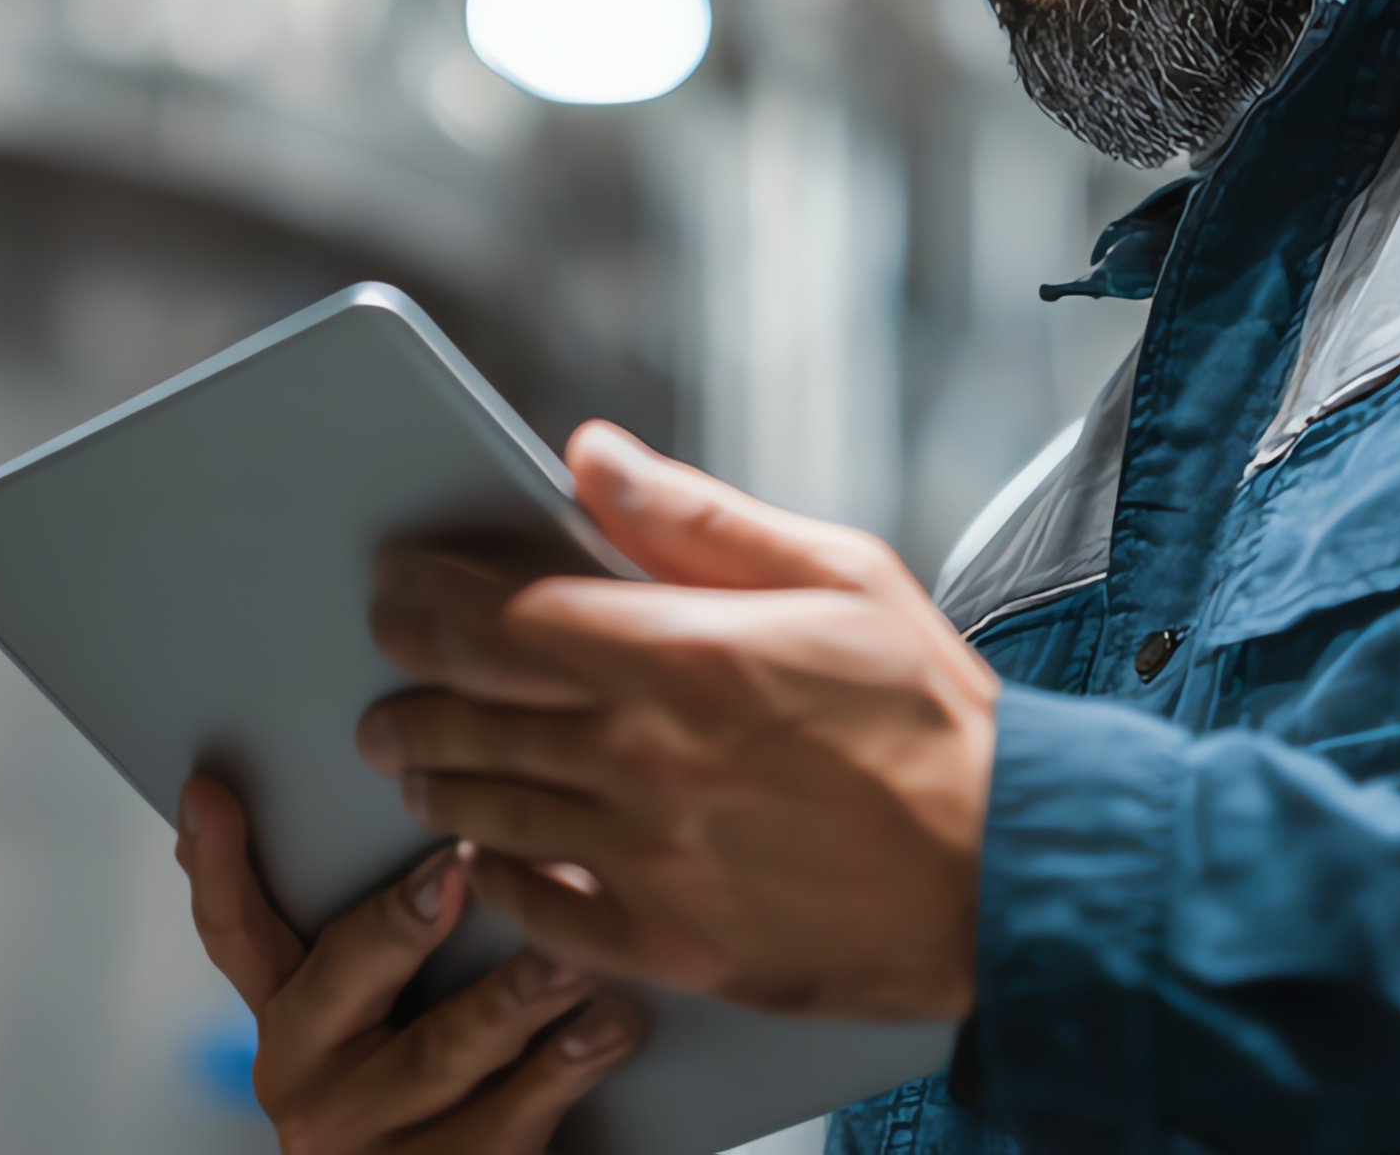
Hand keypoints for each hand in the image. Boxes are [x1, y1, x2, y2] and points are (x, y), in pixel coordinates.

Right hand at [174, 773, 642, 1151]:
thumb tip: (429, 832)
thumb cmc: (437, 1108)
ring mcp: (371, 1146)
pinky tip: (606, 1029)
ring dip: (516, 992)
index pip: (238, 936)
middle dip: (405, 918)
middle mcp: (312, 1085)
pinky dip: (563, 1071)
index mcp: (292, 1031)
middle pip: (348, 975)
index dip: (218, 863)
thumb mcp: (384, 1036)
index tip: (213, 790)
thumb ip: (379, 949)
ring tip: (574, 949)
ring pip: (445, 1050)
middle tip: (464, 864)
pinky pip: (507, 1122)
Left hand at [355, 421, 999, 1021]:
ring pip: (487, 810)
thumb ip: (698, 518)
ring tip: (417, 756)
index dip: (425, 599)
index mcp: (685, 655)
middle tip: (388, 680)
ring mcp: (648, 860)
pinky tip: (484, 852)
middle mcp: (648, 759)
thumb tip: (591, 456)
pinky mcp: (665, 944)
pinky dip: (493, 875)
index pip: (499, 617)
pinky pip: (534, 909)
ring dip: (435, 775)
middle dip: (410, 690)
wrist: (1011, 874)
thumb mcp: (840, 576)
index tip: (395, 588)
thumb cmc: (933, 719)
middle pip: (471, 715)